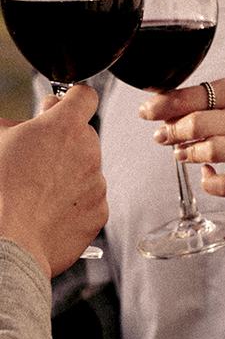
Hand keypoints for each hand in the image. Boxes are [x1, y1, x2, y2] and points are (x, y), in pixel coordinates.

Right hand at [0, 85, 107, 277]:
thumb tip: (40, 117)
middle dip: (67, 143)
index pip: (85, 97)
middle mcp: (88, 152)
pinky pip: (90, 199)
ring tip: (40, 193)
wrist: (9, 241)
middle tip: (40, 160)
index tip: (68, 105)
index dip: (74, 99)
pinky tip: (51, 211)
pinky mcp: (100, 212)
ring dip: (70, 175)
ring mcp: (97, 184)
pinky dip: (76, 203)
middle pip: (85, 136)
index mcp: (64, 127)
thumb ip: (25, 122)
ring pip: (88, 170)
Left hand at [139, 78, 224, 209]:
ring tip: (181, 154)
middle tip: (161, 137)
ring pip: (209, 151)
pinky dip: (208, 182)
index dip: (163, 106)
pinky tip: (206, 174)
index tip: (145, 112)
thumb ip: (198, 103)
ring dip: (188, 155)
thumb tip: (161, 114)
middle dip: (172, 132)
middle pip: (197, 124)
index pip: (192, 96)